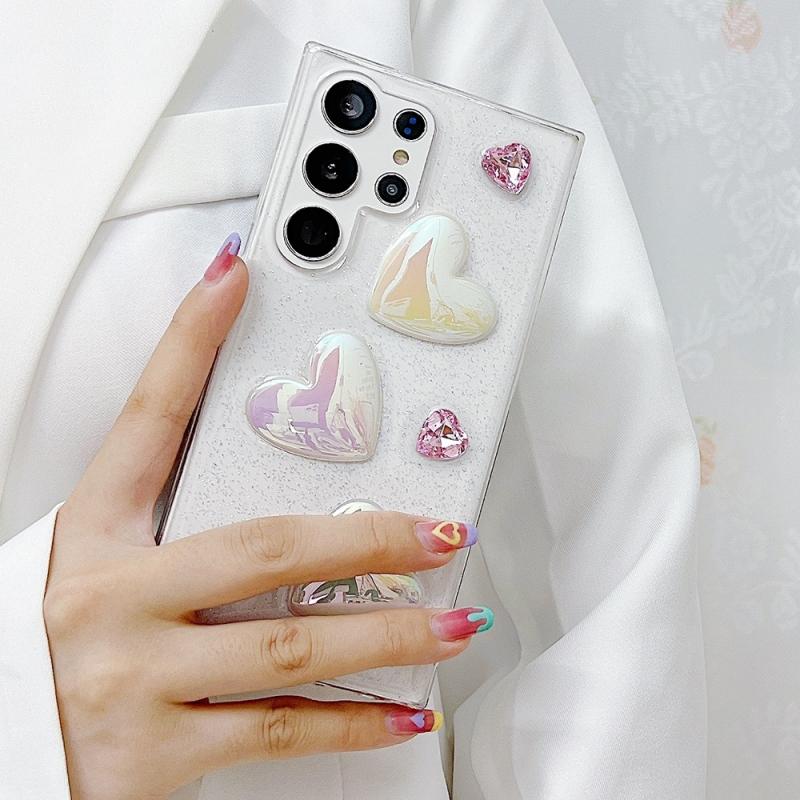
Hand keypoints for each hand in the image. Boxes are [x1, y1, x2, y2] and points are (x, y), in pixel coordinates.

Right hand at [44, 235, 490, 799]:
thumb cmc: (52, 640)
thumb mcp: (94, 558)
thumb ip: (167, 513)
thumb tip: (251, 467)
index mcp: (95, 535)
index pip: (149, 418)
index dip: (190, 342)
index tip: (237, 277)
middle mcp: (114, 597)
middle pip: (263, 548)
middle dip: (367, 540)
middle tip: (441, 532)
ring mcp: (136, 675)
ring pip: (288, 649)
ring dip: (385, 635)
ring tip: (452, 621)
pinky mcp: (159, 752)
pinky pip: (276, 733)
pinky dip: (350, 725)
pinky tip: (405, 714)